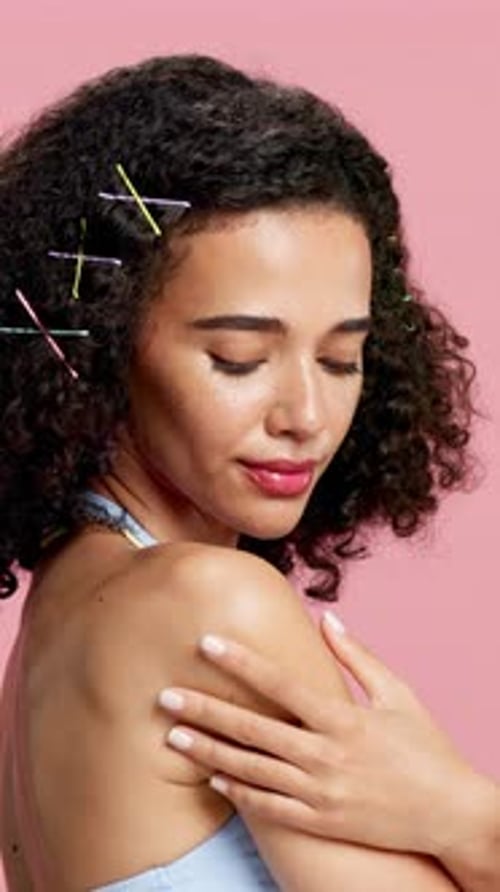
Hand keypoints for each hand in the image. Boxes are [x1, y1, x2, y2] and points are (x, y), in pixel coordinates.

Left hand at [158, 612, 479, 858]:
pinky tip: (211, 779)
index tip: (206, 642)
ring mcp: (320, 794)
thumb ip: (357, 656)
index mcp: (343, 719)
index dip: (240, 661)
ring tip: (172, 736)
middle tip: (164, 695)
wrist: (450, 814)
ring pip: (251, 770)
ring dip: (208, 753)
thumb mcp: (399, 694)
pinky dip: (238, 793)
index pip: (280, 684)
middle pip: (252, 729)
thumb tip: (325, 616)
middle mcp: (326, 756)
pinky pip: (269, 809)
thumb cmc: (426, 748)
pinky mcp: (320, 823)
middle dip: (204, 710)